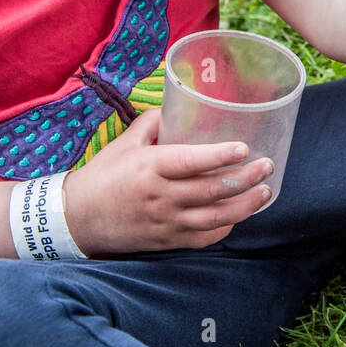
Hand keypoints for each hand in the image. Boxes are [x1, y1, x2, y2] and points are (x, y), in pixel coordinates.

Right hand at [62, 108, 274, 256]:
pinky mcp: (167, 241)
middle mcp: (160, 197)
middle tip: (267, 166)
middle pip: (211, 191)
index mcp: (150, 167)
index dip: (219, 156)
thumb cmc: (104, 175)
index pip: (190, 161)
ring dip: (245, 205)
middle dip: (245, 179)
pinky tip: (240, 214)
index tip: (244, 148)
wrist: (78, 218)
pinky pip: (204, 238)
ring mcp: (166, 222)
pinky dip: (226, 227)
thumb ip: (154, 122)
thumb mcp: (124, 142)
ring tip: (265, 191)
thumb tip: (180, 105)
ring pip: (214, 218)